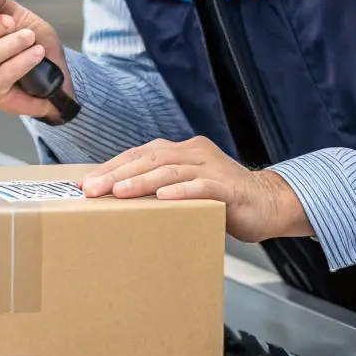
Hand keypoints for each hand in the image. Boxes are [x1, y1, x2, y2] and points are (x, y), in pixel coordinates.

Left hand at [79, 137, 314, 242]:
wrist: (269, 204)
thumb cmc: (221, 200)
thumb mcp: (185, 189)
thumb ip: (159, 189)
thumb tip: (118, 200)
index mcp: (181, 150)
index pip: (139, 154)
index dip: (112, 166)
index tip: (86, 181)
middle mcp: (194, 152)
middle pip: (149, 158)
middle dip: (117, 174)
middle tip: (91, 189)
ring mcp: (211, 167)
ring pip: (170, 170)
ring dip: (141, 181)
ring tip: (117, 192)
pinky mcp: (227, 186)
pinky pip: (201, 187)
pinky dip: (181, 191)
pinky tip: (163, 198)